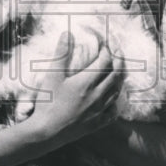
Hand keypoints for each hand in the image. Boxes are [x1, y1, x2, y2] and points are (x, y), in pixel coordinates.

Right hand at [28, 30, 122, 148]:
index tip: (104, 44)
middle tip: (117, 53)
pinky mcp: (97, 123)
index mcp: (87, 82)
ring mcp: (99, 111)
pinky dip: (115, 103)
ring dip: (119, 79)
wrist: (46, 132)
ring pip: (116, 92)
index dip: (107, 50)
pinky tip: (112, 101)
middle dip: (118, 61)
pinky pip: (113, 112)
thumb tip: (68, 33)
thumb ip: (62, 53)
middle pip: (116, 74)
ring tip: (117, 72)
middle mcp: (97, 95)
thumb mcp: (52, 75)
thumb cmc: (47, 102)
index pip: (106, 61)